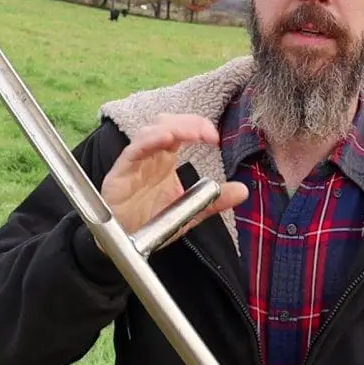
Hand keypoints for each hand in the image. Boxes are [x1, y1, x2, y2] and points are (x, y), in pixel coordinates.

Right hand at [99, 113, 248, 248]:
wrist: (126, 242)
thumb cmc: (151, 221)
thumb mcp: (189, 212)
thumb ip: (213, 200)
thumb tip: (243, 190)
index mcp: (165, 159)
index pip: (181, 130)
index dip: (197, 126)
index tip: (215, 137)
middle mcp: (150, 155)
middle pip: (166, 123)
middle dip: (187, 122)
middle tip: (207, 133)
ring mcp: (134, 162)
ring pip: (149, 132)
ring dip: (171, 127)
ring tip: (190, 133)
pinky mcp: (120, 173)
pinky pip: (132, 151)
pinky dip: (148, 141)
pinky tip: (165, 138)